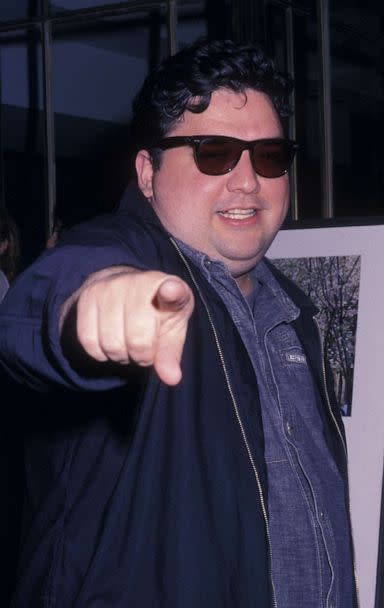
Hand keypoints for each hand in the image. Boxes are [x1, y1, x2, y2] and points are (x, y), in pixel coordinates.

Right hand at [62, 268, 194, 385]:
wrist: (125, 289)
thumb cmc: (155, 312)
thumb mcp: (171, 330)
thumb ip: (171, 354)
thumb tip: (172, 379)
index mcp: (168, 287)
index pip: (172, 290)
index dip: (172, 292)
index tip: (171, 291)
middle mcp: (136, 282)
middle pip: (138, 339)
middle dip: (142, 356)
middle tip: (144, 348)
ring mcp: (109, 287)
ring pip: (111, 344)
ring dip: (120, 355)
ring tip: (127, 344)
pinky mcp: (87, 297)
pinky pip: (89, 341)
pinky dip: (100, 353)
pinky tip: (109, 343)